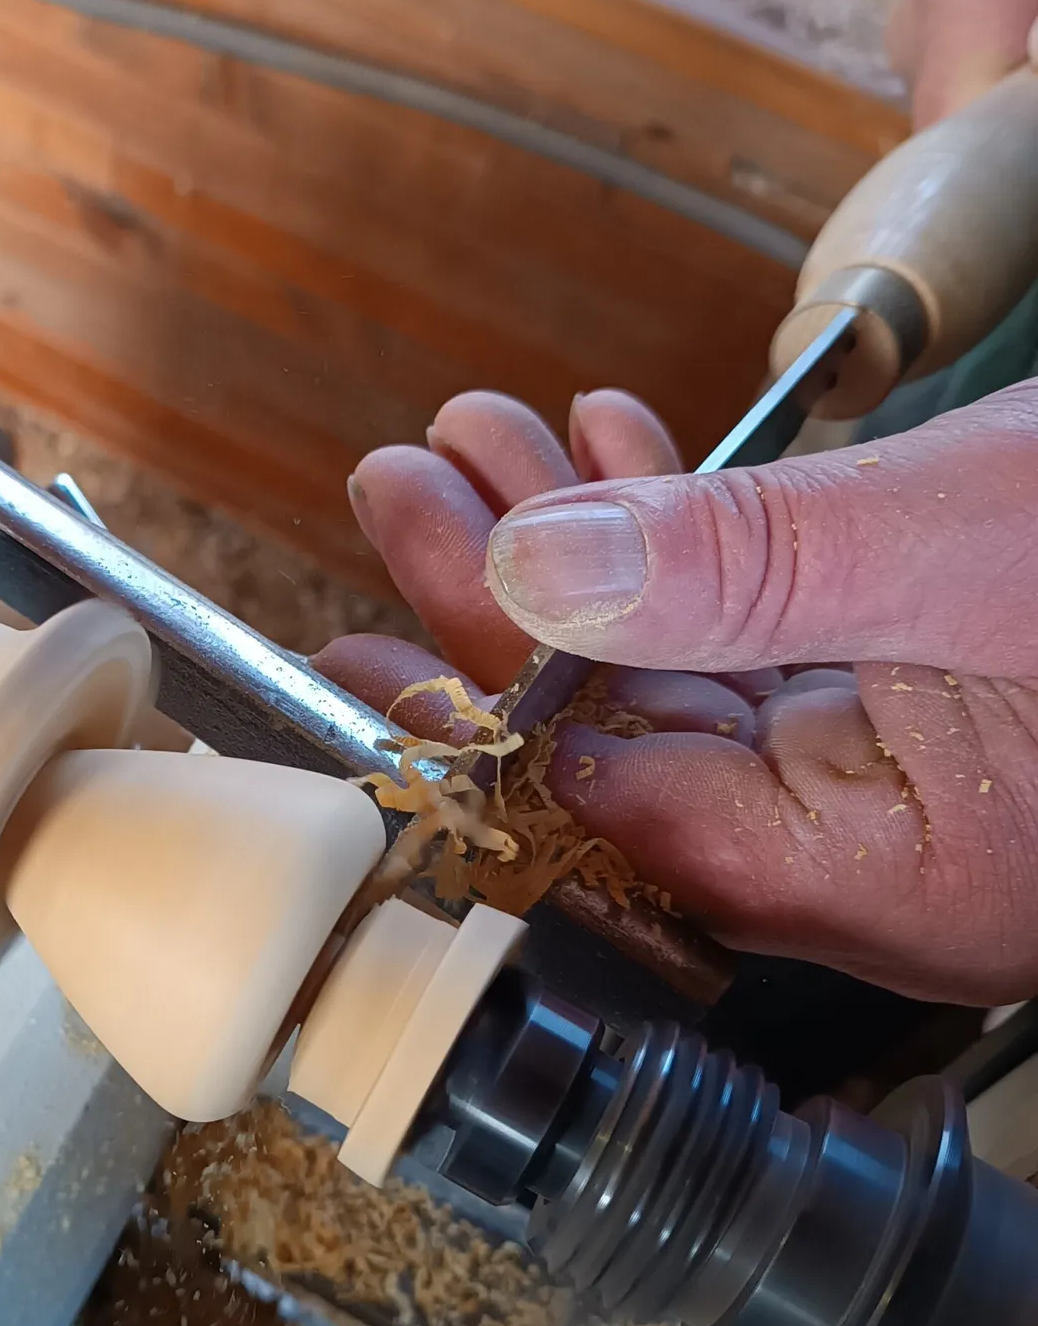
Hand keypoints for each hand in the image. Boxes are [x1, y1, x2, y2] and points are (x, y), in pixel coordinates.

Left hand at [314, 386, 1037, 1004]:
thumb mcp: (960, 555)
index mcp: (892, 878)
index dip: (471, 729)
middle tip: (403, 497)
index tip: (365, 649)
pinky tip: (616, 454)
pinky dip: (690, 537)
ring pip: (684, 666)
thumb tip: (538, 570)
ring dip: (584, 541)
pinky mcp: (916, 693)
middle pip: (625, 737)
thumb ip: (747, 574)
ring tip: (487, 446)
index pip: (612, 824)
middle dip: (503, 599)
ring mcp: (900, 772)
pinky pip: (763, 633)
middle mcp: (881, 851)